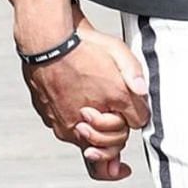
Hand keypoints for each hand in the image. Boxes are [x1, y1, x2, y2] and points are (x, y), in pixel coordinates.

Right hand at [20, 20, 149, 177]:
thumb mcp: (116, 48)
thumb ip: (134, 71)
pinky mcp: (54, 123)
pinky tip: (74, 108)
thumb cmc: (78, 45)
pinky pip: (70, 133)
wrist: (45, 45)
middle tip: (111, 114)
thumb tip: (142, 90)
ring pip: (91, 142)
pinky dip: (74, 125)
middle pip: (115, 141)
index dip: (135, 113)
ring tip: (90, 113)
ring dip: (95, 133)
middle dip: (116, 129)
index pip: (138, 121)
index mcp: (115, 97)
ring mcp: (70, 124)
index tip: (128, 106)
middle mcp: (93, 117)